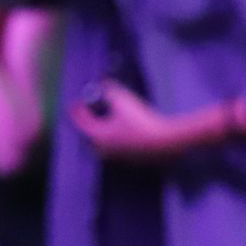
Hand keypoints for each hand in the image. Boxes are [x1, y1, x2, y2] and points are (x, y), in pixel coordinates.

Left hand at [72, 81, 188, 163]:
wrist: (168, 142)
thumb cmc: (141, 120)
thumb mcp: (121, 99)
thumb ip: (107, 89)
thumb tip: (102, 84)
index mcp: (97, 136)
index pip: (80, 122)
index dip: (76, 110)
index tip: (76, 102)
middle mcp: (103, 150)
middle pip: (88, 136)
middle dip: (86, 123)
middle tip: (88, 111)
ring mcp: (117, 157)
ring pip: (101, 144)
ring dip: (99, 132)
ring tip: (103, 121)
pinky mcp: (130, 160)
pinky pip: (115, 148)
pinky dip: (113, 139)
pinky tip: (120, 132)